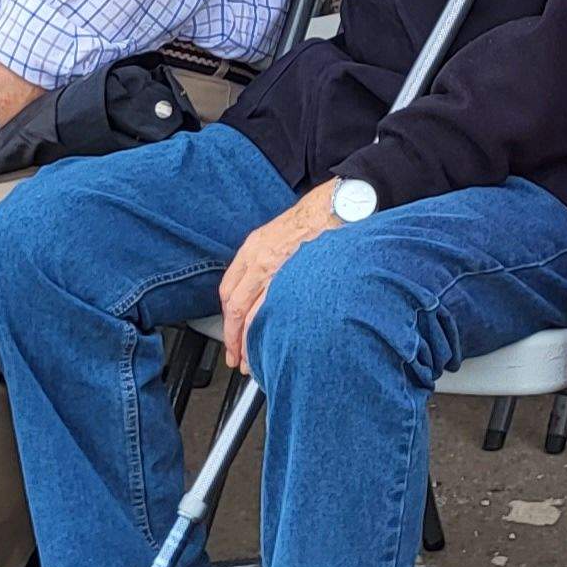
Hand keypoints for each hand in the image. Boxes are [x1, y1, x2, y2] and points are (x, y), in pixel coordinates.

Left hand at [216, 184, 346, 374]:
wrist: (340, 204)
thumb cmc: (317, 217)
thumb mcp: (281, 234)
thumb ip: (269, 258)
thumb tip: (266, 288)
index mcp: (253, 248)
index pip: (228, 289)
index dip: (226, 317)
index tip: (229, 334)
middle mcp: (258, 259)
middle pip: (234, 308)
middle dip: (232, 338)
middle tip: (236, 358)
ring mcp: (276, 269)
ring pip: (252, 315)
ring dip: (249, 342)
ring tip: (253, 362)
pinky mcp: (295, 276)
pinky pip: (275, 312)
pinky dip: (271, 332)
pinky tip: (274, 345)